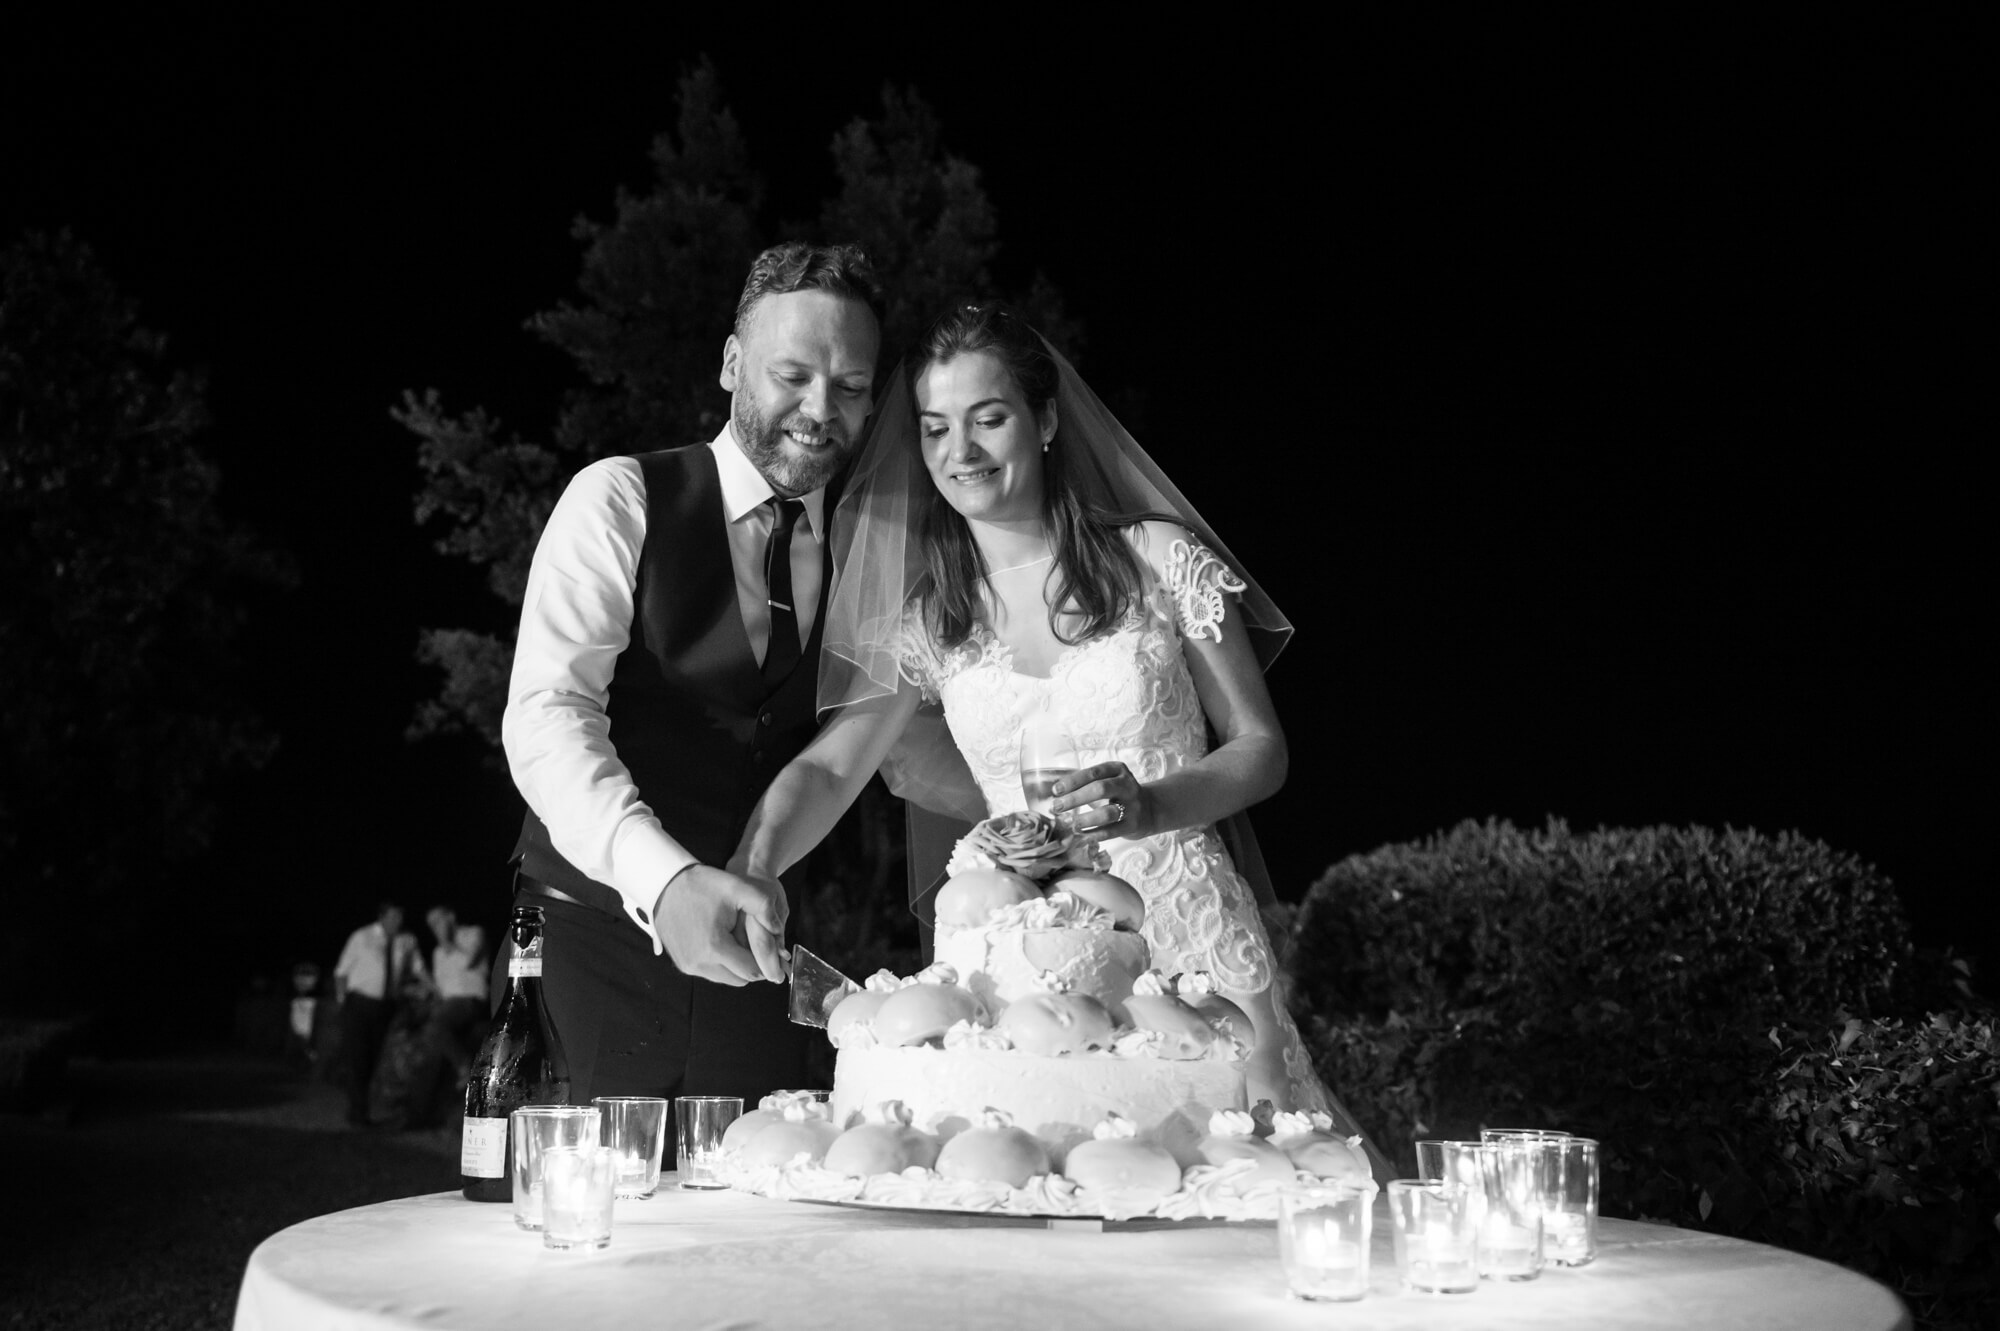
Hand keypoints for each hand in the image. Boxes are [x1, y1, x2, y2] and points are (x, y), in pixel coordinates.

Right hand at [653, 865, 788, 985]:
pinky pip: (711, 973)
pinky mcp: (682, 964)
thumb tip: (778, 930)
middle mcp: (699, 963)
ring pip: (726, 978)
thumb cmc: (702, 885)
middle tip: (754, 942)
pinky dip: (721, 963)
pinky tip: (721, 941)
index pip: (752, 971)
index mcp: (715, 947)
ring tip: (736, 939)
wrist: (666, 884)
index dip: (767, 963)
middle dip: (752, 964)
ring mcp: (688, 966)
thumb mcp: (737, 888)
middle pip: (741, 979)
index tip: (773, 951)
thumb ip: (764, 907)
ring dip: (736, 965)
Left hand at [1050, 761, 1151, 843]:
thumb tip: (1056, 794)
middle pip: (1099, 789)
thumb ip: (1085, 785)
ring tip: (1071, 824)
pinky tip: (1080, 837)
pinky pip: (1111, 832)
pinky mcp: (1133, 825)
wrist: (1149, 809)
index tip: (1056, 791)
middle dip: (1075, 799)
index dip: (1072, 781)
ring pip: (1107, 813)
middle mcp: (1127, 785)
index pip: (1093, 773)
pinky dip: (1093, 835)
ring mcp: (1132, 806)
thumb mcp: (1107, 782)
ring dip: (1085, 819)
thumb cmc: (1118, 795)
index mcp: (1118, 770)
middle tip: (1057, 807)